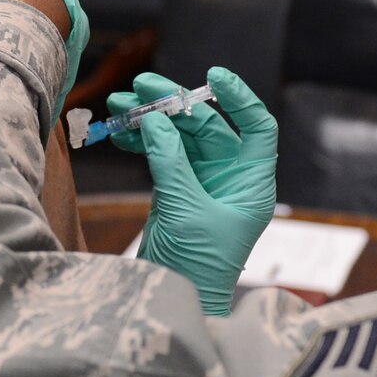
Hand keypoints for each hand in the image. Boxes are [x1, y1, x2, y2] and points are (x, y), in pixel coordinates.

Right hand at [114, 69, 276, 315]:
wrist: (178, 300)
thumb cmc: (197, 265)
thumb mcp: (186, 209)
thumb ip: (171, 162)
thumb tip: (155, 119)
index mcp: (252, 182)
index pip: (258, 126)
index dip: (240, 98)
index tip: (214, 76)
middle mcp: (231, 177)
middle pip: (208, 126)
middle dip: (173, 105)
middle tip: (141, 87)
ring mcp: (202, 182)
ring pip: (179, 137)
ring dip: (150, 119)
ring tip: (119, 103)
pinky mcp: (176, 190)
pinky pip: (160, 154)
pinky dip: (141, 142)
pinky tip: (119, 132)